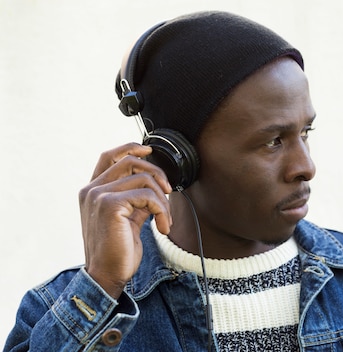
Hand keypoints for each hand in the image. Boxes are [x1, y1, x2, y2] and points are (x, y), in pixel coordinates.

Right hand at [79, 143, 172, 298]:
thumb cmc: (118, 250)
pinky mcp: (110, 205)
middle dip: (157, 174)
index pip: (109, 156)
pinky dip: (162, 210)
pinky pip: (148, 195)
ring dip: (163, 200)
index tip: (150, 150)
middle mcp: (91, 190)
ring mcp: (98, 195)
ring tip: (165, 220)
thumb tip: (156, 184)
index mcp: (92, 191)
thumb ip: (136, 198)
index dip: (130, 147)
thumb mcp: (128, 218)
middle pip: (131, 161)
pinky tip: (162, 227)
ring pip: (144, 179)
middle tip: (169, 193)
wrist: (107, 275)